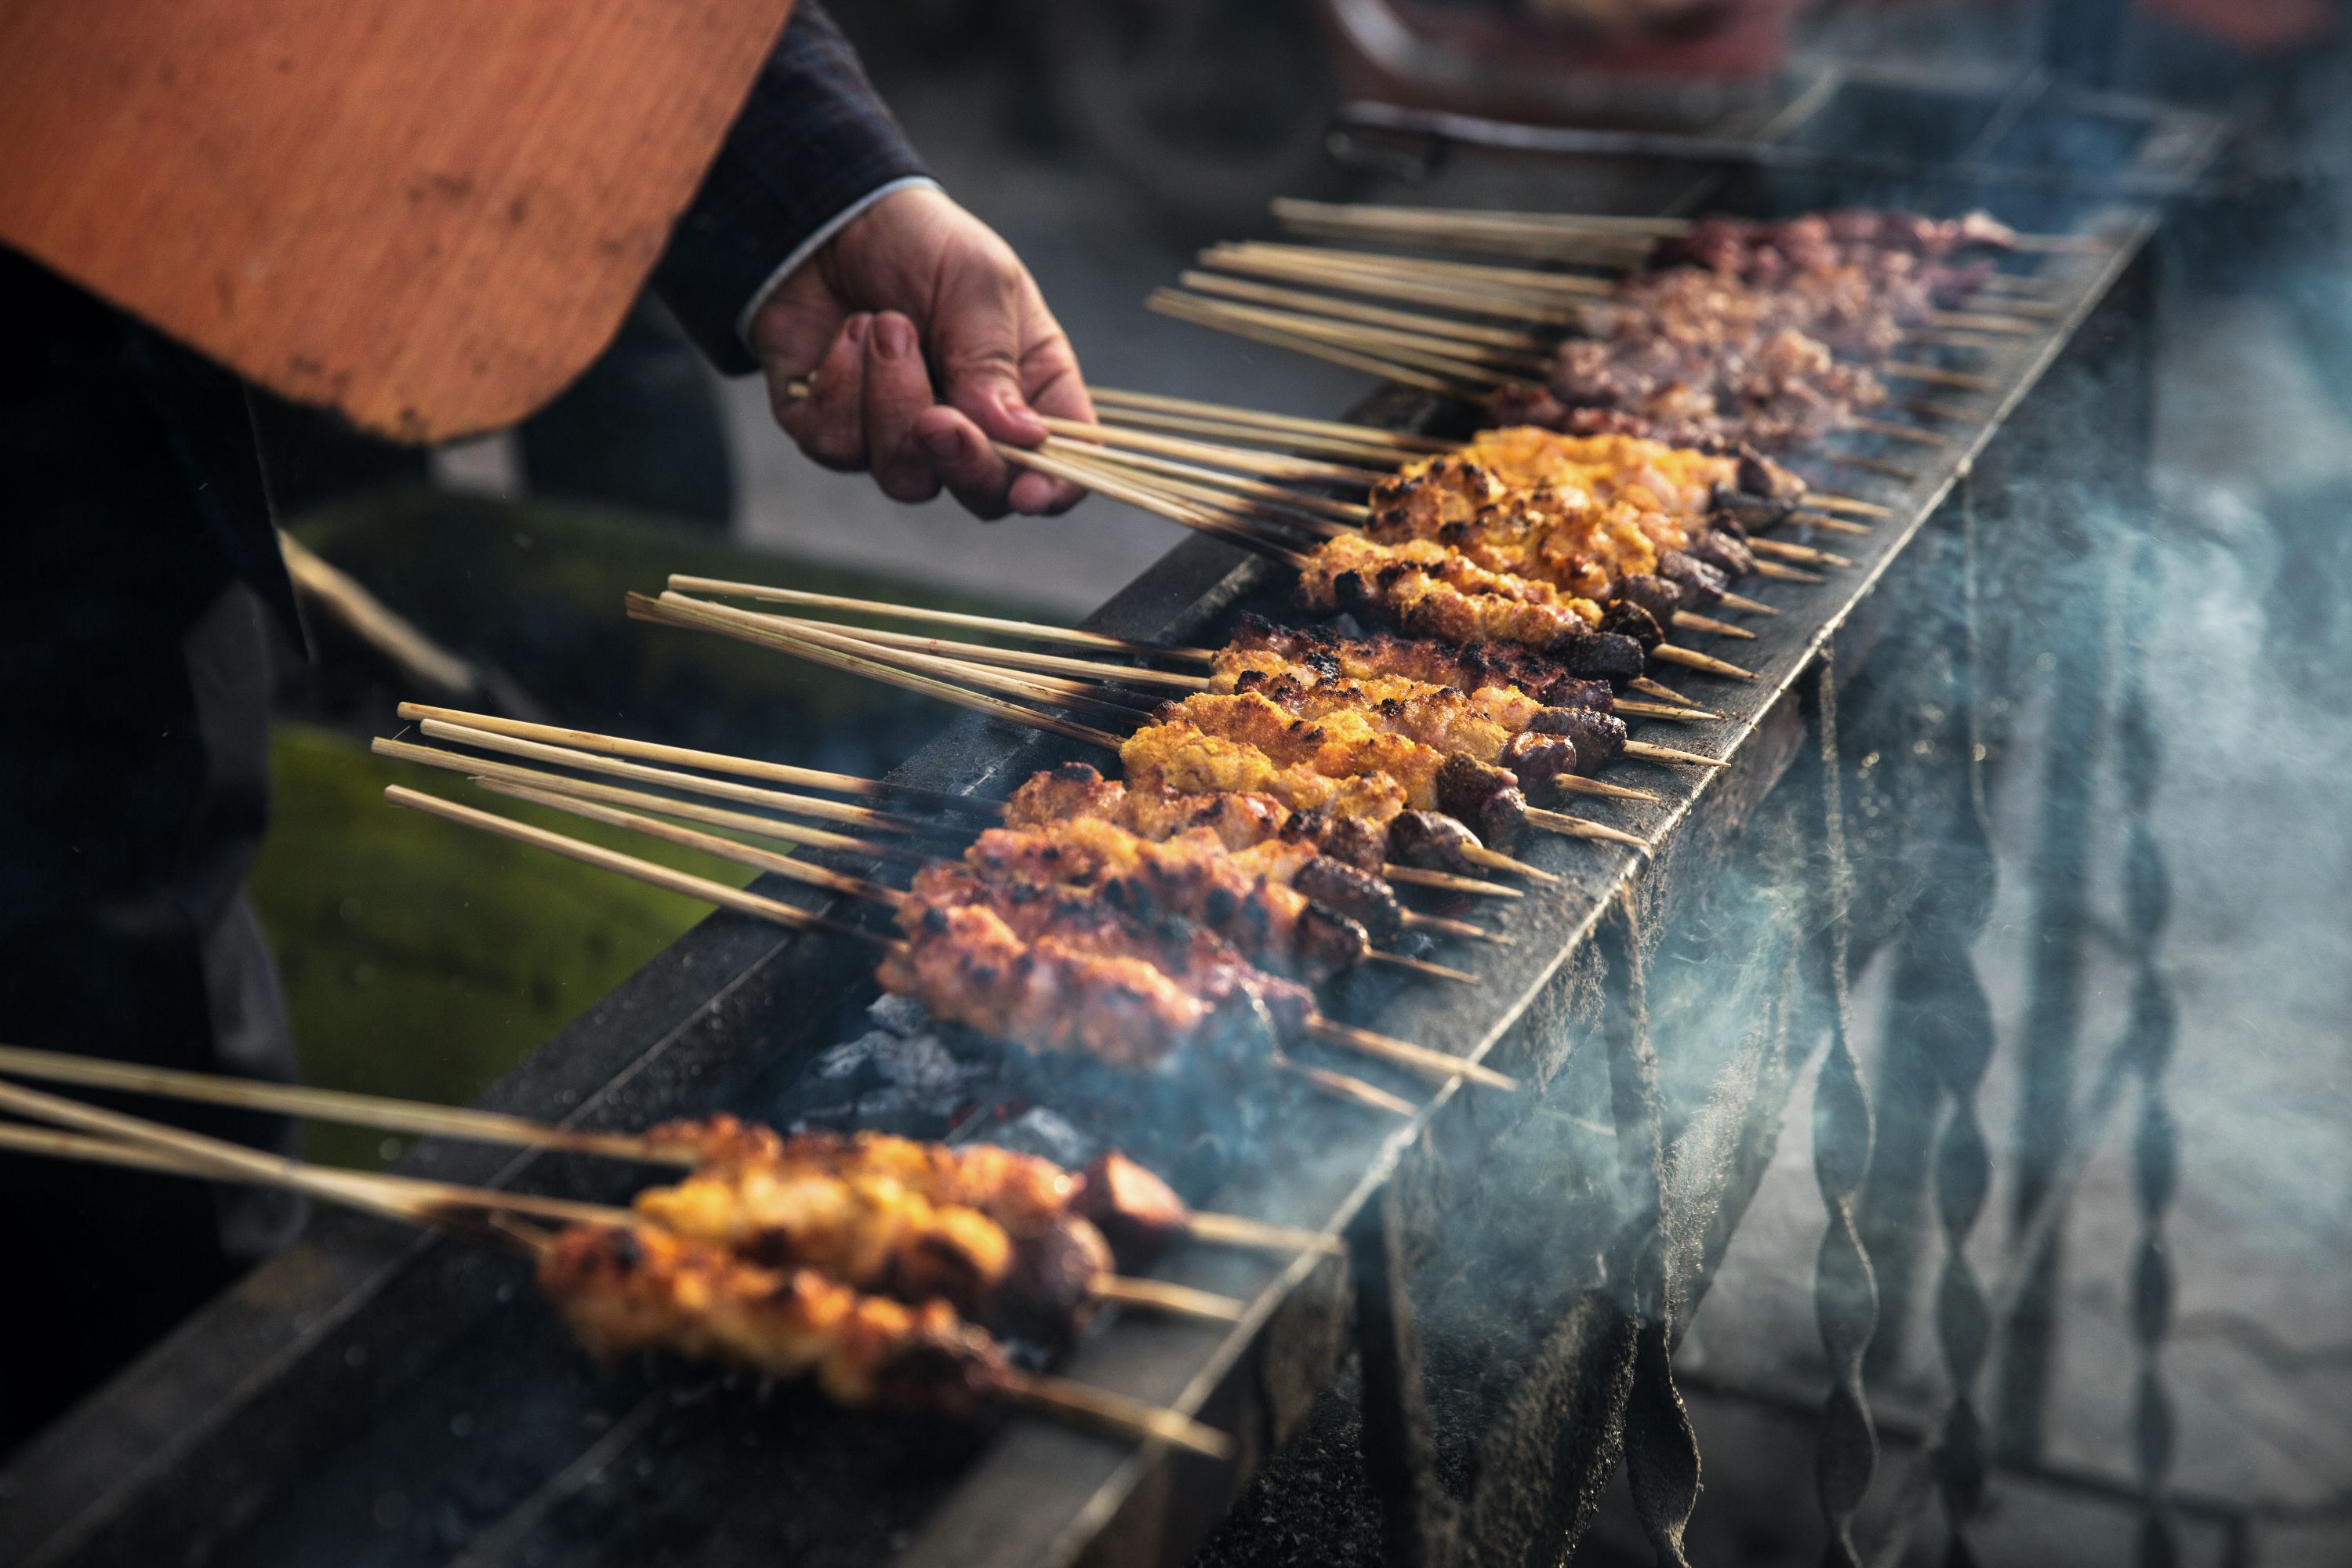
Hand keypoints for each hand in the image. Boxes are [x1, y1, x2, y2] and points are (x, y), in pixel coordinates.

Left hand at [750, 184, 1092, 518]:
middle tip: (938, 418)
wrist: (828, 218)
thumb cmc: (923, 243)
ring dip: (891, 401)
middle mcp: (972, 426)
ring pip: (906, 479)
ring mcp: (901, 438)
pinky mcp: (838, 434)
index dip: (1052, 489)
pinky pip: (837, 449)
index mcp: (1031, 389)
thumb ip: (994, 359)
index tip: (1029, 493)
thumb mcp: (978, 280)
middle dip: (962, 462)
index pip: (1061, 464)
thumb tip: (1020, 435)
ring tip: (884, 325)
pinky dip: (839, 388)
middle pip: (983, 494)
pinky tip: (847, 334)